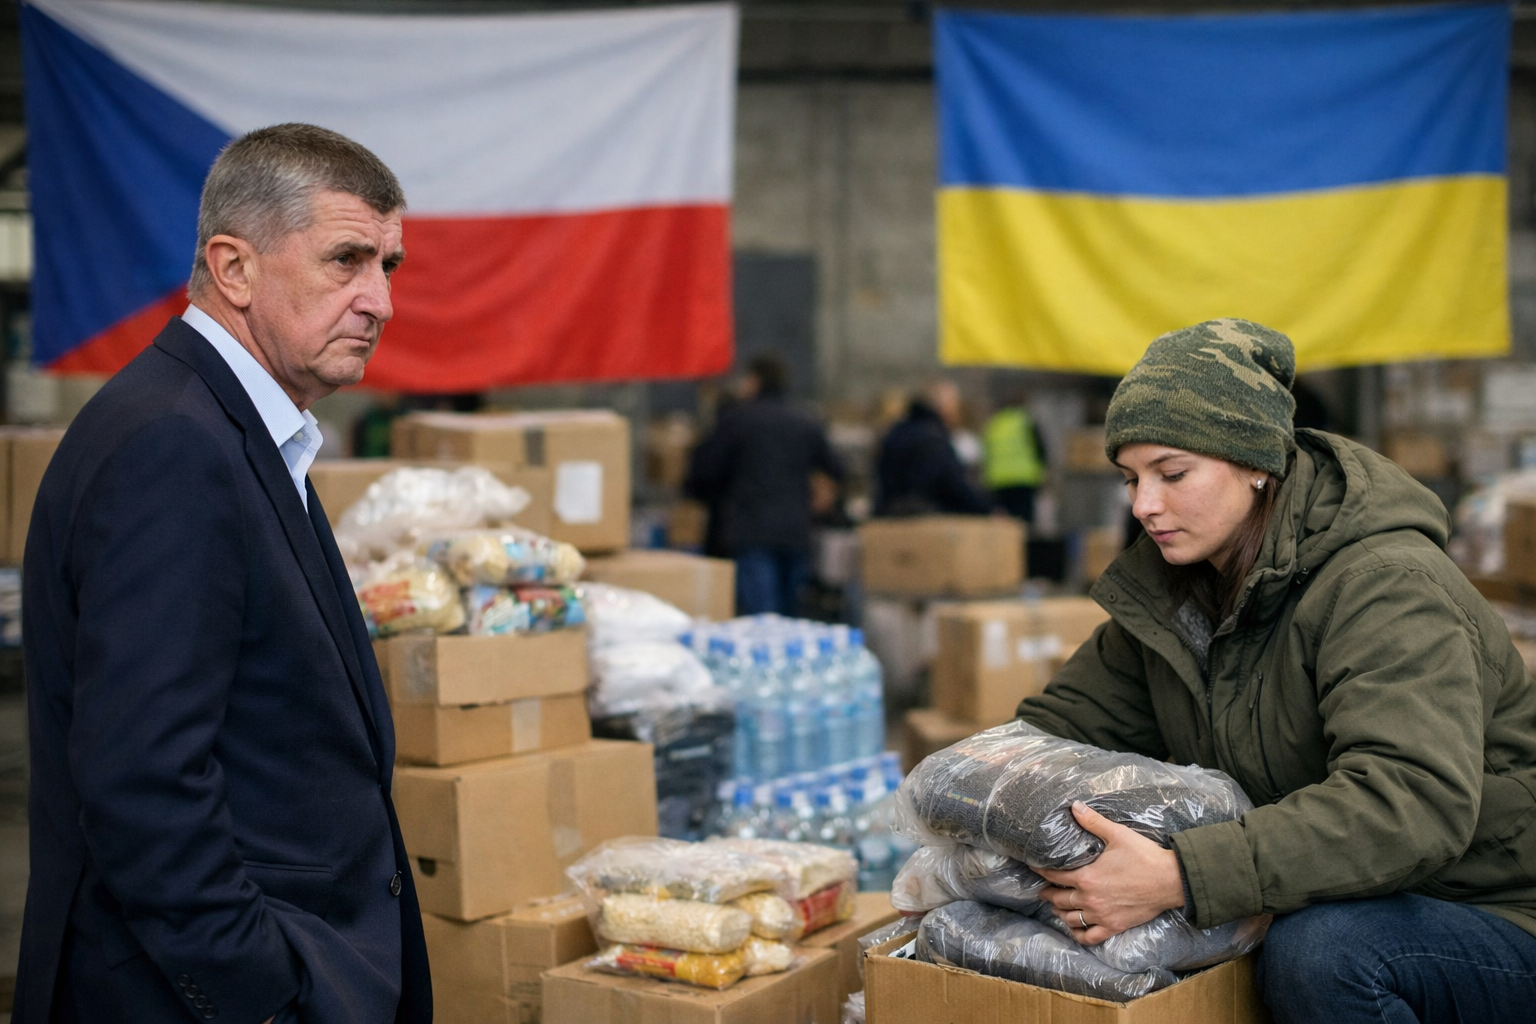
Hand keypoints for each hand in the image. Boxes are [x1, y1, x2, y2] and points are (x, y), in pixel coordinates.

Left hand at [1036, 801, 1184, 944]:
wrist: (1170, 881)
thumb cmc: (1144, 856)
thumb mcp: (1117, 835)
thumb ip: (1093, 822)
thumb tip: (1074, 806)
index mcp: (1086, 877)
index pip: (1054, 876)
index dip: (1041, 872)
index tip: (1034, 869)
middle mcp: (1089, 899)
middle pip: (1059, 899)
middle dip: (1048, 894)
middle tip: (1042, 891)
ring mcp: (1101, 915)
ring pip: (1071, 918)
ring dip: (1060, 913)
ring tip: (1056, 907)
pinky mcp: (1114, 926)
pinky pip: (1089, 937)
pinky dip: (1079, 934)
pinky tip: (1075, 929)